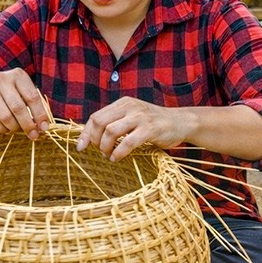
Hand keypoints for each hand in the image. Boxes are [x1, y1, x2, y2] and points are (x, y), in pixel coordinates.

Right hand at [0, 68, 50, 138]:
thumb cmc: (10, 93)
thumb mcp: (23, 92)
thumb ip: (33, 106)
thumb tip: (42, 127)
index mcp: (17, 75)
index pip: (32, 97)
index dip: (40, 114)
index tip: (44, 128)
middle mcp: (1, 79)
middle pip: (18, 108)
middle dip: (28, 125)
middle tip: (33, 135)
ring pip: (6, 117)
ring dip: (15, 128)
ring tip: (18, 129)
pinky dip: (3, 130)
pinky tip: (6, 128)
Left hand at [75, 97, 192, 160]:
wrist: (181, 122)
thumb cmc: (154, 124)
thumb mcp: (132, 118)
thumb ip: (116, 123)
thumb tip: (92, 138)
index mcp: (123, 103)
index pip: (96, 116)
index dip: (86, 133)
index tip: (80, 147)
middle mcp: (130, 107)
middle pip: (100, 122)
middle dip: (95, 140)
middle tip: (100, 151)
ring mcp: (140, 117)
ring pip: (111, 131)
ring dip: (105, 147)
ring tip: (108, 156)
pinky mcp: (150, 129)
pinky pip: (128, 142)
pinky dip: (119, 152)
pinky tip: (117, 158)